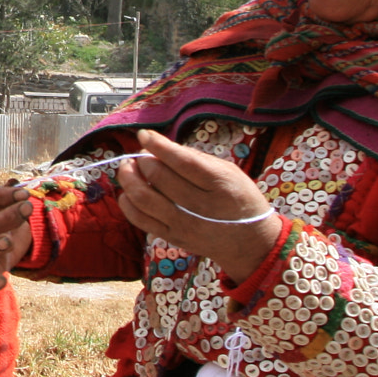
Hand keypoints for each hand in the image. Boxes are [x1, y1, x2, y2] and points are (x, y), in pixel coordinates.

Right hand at [0, 184, 32, 292]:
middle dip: (7, 216)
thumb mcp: (8, 198)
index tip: (24, 193)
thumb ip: (12, 192)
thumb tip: (14, 183)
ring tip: (9, 241)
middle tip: (28, 206)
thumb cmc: (4, 209)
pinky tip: (1, 283)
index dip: (2, 195)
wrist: (5, 232)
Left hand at [116, 130, 277, 282]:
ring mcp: (186, 225)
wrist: (250, 241)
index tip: (144, 135)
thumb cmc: (238, 198)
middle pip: (159, 177)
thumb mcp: (229, 172)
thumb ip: (195, 158)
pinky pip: (140, 220)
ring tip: (128, 168)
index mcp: (220, 184)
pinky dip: (127, 202)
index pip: (182, 161)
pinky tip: (128, 191)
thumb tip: (159, 145)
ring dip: (129, 178)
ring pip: (144, 198)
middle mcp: (202, 206)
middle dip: (142, 160)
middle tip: (140, 155)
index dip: (158, 145)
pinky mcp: (173, 238)